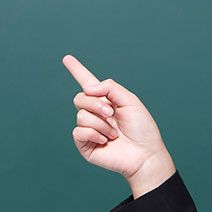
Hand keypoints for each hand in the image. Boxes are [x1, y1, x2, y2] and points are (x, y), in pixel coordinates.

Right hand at [62, 54, 174, 192]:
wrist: (144, 154)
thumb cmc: (142, 128)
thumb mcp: (130, 100)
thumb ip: (109, 87)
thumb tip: (87, 89)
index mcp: (106, 101)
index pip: (88, 83)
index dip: (77, 70)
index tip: (67, 58)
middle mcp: (95, 114)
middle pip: (80, 98)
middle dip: (95, 104)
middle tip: (111, 114)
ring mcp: (89, 129)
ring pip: (81, 116)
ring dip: (100, 123)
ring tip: (114, 133)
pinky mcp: (85, 144)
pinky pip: (78, 131)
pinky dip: (94, 134)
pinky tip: (106, 141)